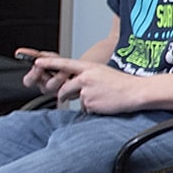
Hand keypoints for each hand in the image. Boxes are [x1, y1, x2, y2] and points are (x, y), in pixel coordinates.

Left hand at [20, 53, 149, 112]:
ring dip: (85, 102)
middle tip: (65, 98)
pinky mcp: (90, 103)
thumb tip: (75, 86)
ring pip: (76, 100)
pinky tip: (104, 104)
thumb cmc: (122, 83)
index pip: (64, 64)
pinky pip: (86, 108)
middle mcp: (86, 77)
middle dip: (64, 95)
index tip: (36, 63)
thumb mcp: (103, 73)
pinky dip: (93, 108)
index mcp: (89, 67)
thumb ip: (87, 76)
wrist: (136, 92)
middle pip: (65, 88)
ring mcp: (87, 90)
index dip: (49, 64)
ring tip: (101, 99)